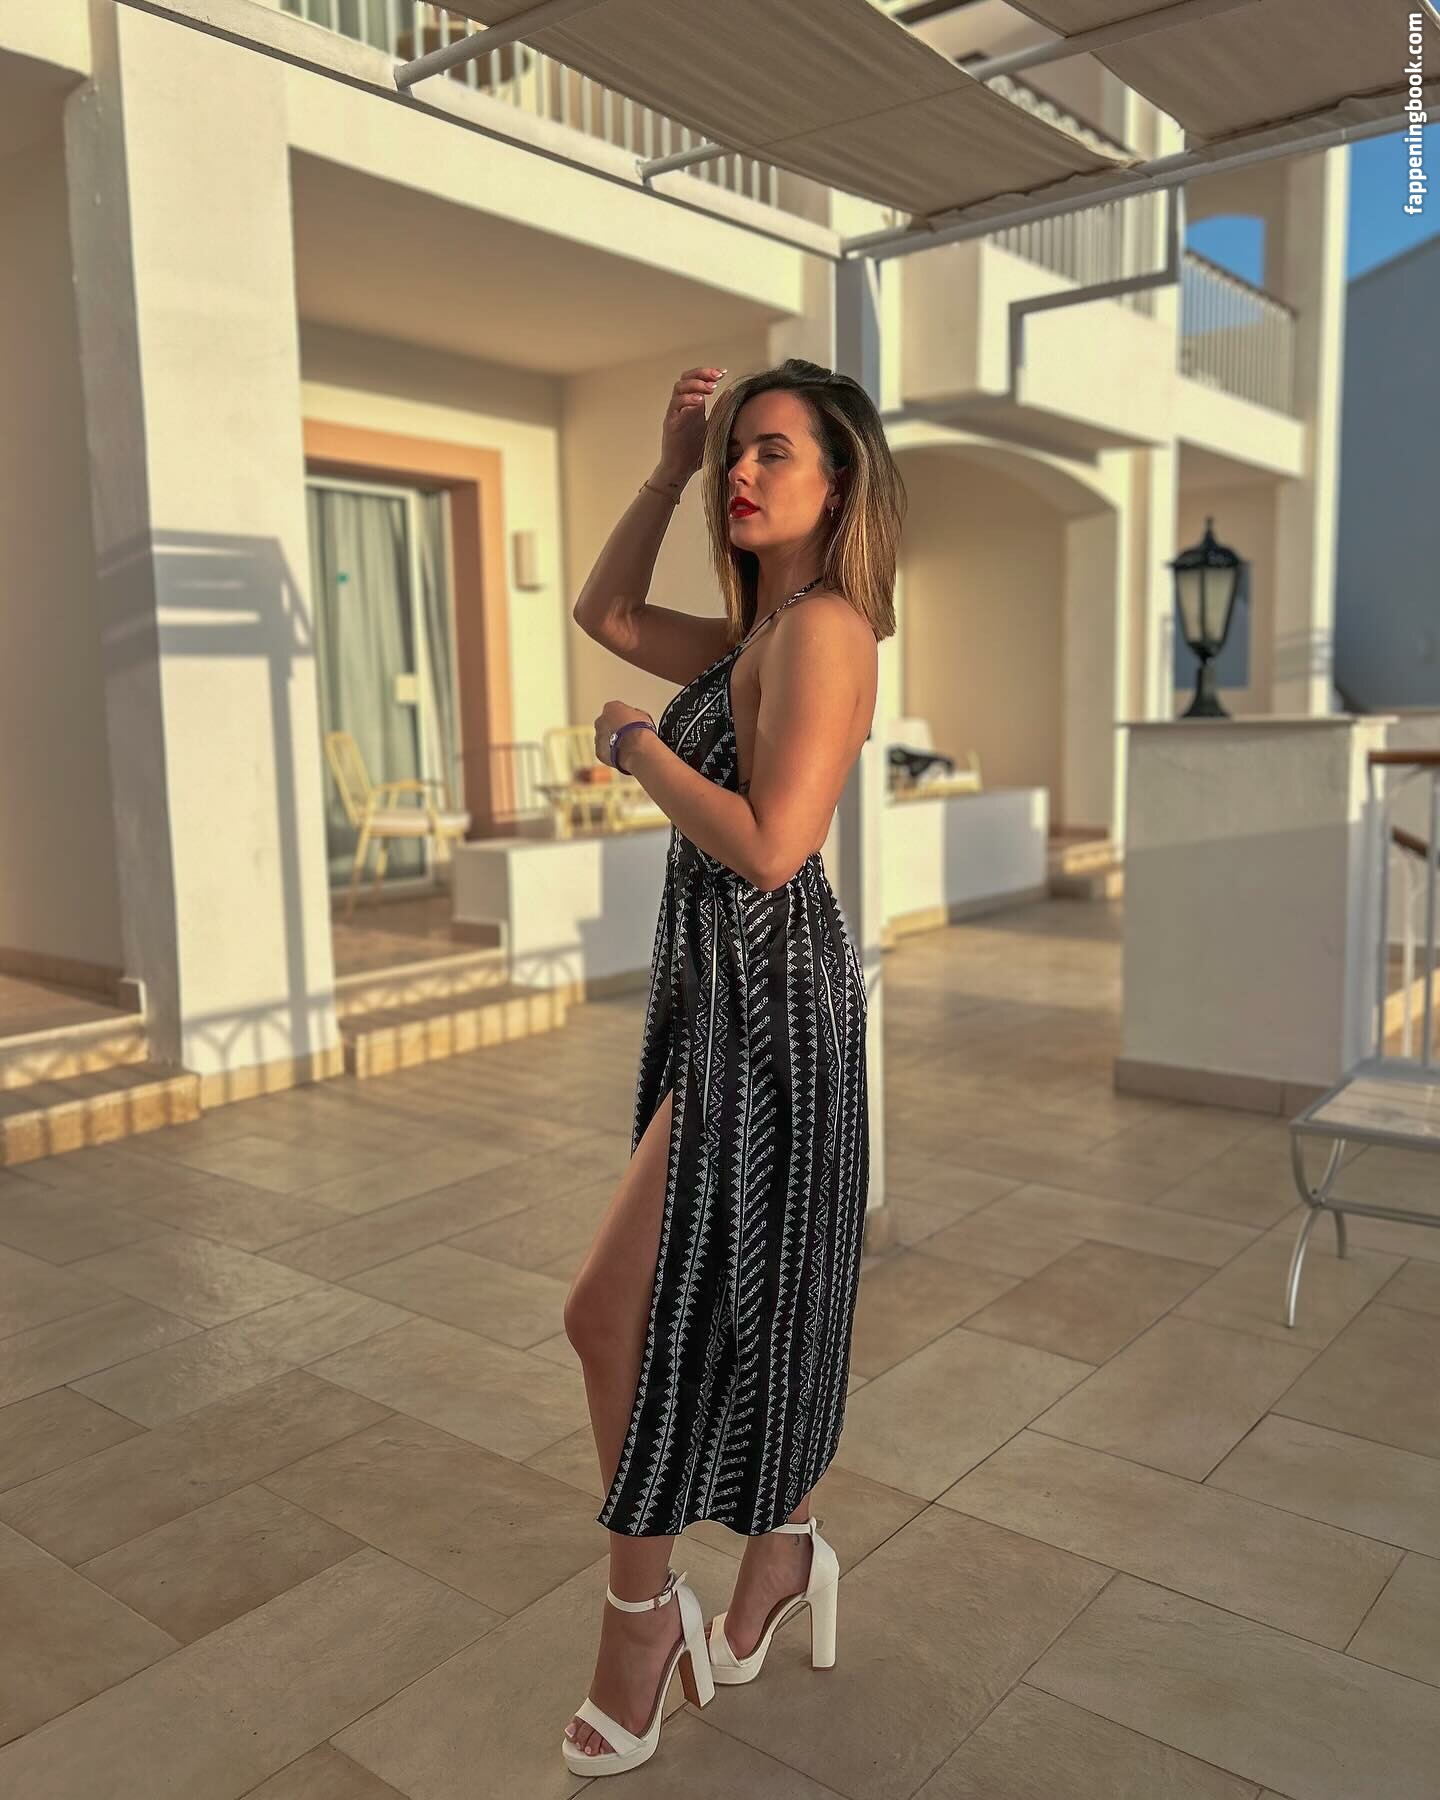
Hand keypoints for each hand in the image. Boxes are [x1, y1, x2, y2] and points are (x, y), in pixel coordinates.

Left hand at [595, 701, 654, 769]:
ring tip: (627, 747)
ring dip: (613, 741)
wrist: (635, 747)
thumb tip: (634, 720)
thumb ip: (633, 716)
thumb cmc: (639, 730)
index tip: (630, 723)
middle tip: (627, 735)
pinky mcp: (599, 751)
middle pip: (606, 724)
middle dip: (615, 729)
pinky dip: (612, 753)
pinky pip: (605, 752)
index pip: (615, 710)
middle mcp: (600, 721)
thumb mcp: (642, 715)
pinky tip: (623, 755)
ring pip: (604, 738)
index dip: (624, 718)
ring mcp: (598, 737)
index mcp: (611, 707)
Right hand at [658, 365, 725, 483]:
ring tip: (710, 388)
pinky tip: (699, 402)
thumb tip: (730, 393)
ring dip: (695, 384)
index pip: (697, 380)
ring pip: (679, 387)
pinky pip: (675, 404)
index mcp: (694, 405)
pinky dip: (687, 399)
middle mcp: (683, 405)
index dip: (708, 373)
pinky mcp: (670, 422)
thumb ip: (720, 411)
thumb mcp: (714, 427)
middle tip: (716, 377)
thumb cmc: (697, 451)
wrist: (682, 469)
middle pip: (686, 377)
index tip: (723, 373)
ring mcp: (675, 412)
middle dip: (701, 373)